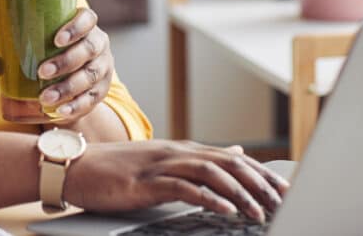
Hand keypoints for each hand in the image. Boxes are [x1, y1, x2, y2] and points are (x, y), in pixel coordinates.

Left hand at [0, 6, 113, 122]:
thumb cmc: (42, 54)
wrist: (64, 79)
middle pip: (88, 50)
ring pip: (90, 76)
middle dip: (65, 62)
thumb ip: (3, 53)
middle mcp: (98, 44)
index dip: (76, 28)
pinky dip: (76, 106)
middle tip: (41, 72)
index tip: (57, 39)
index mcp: (84, 26)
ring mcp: (103, 68)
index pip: (88, 19)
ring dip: (68, 88)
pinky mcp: (101, 91)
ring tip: (45, 98)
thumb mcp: (26, 49)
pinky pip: (92, 99)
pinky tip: (61, 111)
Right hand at [64, 140, 289, 222]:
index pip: (231, 159)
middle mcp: (176, 152)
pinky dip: (208, 199)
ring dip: (239, 194)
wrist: (76, 166)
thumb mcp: (164, 161)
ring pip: (210, 173)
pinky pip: (183, 188)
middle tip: (284, 202)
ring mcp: (160, 165)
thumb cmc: (116, 169)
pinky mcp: (145, 182)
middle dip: (260, 183)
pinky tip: (225, 211)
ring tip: (259, 212)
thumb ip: (199, 159)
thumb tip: (235, 153)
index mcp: (182, 150)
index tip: (286, 190)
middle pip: (228, 163)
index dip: (262, 174)